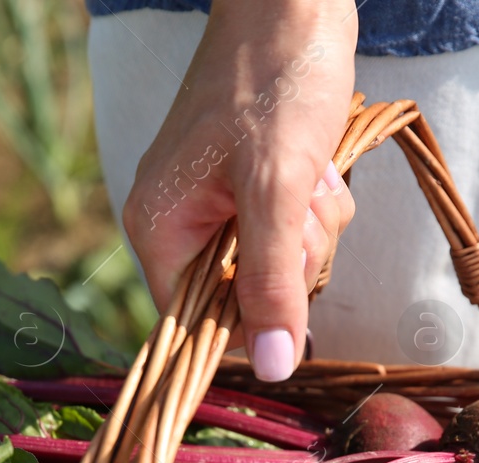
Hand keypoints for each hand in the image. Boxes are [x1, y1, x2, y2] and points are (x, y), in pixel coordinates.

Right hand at [121, 0, 357, 381]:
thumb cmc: (275, 78)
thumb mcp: (278, 190)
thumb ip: (271, 282)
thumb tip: (273, 368)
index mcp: (160, 228)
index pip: (195, 324)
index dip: (247, 326)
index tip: (289, 299)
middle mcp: (181, 222)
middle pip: (245, 297)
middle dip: (292, 260)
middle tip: (300, 204)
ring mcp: (219, 202)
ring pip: (280, 264)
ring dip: (313, 228)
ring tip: (310, 172)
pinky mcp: (256, 184)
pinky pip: (294, 230)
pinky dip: (317, 204)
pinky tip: (318, 163)